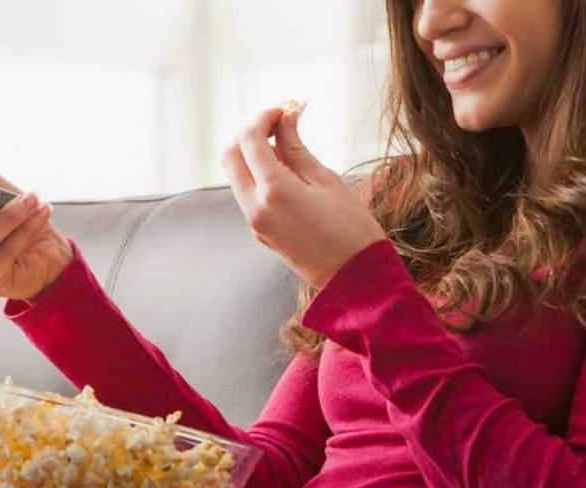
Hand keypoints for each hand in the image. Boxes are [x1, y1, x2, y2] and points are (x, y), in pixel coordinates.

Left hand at [219, 101, 386, 288]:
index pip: (250, 139)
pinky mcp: (261, 232)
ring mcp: (255, 222)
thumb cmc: (352, 230)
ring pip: (236, 175)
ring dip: (251, 153)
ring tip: (285, 144)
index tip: (285, 110)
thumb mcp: (327, 180)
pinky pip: (247, 194)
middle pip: (230, 154)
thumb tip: (286, 120)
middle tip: (279, 123)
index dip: (264, 117)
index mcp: (273, 191)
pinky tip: (285, 168)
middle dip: (250, 132)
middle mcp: (255, 207)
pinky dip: (257, 174)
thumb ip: (297, 148)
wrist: (355, 279)